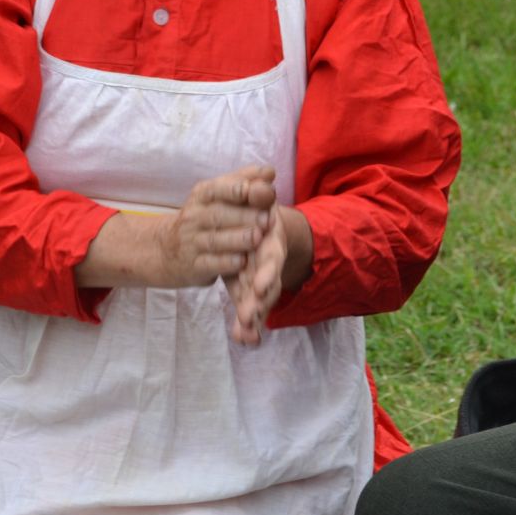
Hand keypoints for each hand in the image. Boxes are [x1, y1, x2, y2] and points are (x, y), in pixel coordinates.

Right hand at [154, 166, 276, 287]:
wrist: (167, 249)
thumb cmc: (205, 217)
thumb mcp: (218, 195)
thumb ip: (245, 181)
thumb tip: (270, 172)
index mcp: (202, 195)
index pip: (216, 189)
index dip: (237, 189)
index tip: (257, 190)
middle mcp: (193, 217)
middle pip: (218, 215)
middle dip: (244, 216)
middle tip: (268, 218)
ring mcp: (191, 242)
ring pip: (214, 240)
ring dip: (238, 239)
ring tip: (258, 237)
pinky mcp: (193, 266)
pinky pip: (210, 264)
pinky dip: (226, 263)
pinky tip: (242, 261)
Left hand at [228, 202, 286, 344]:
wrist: (263, 224)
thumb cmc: (255, 210)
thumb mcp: (256, 196)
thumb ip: (257, 188)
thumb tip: (266, 174)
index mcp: (270, 245)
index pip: (270, 261)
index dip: (266, 274)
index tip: (259, 288)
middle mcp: (268, 265)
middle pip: (265, 288)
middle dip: (257, 303)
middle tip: (247, 318)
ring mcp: (260, 280)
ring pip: (259, 302)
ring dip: (253, 318)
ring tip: (245, 334)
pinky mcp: (249, 289)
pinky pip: (249, 308)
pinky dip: (249, 327)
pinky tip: (246, 340)